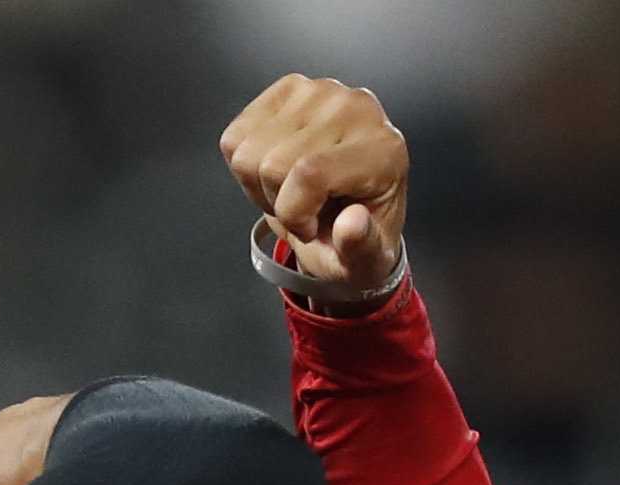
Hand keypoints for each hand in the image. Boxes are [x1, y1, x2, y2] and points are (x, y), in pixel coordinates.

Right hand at [221, 72, 410, 309]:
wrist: (351, 211)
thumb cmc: (356, 236)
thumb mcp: (364, 262)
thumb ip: (361, 247)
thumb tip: (352, 223)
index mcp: (383, 151)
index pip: (310, 174)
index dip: (295, 212)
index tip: (310, 227)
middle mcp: (356, 109)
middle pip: (273, 164)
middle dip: (278, 201)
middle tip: (303, 211)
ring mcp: (321, 91)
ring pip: (247, 150)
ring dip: (259, 183)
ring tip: (292, 192)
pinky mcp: (290, 88)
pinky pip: (236, 136)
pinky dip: (246, 164)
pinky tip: (278, 172)